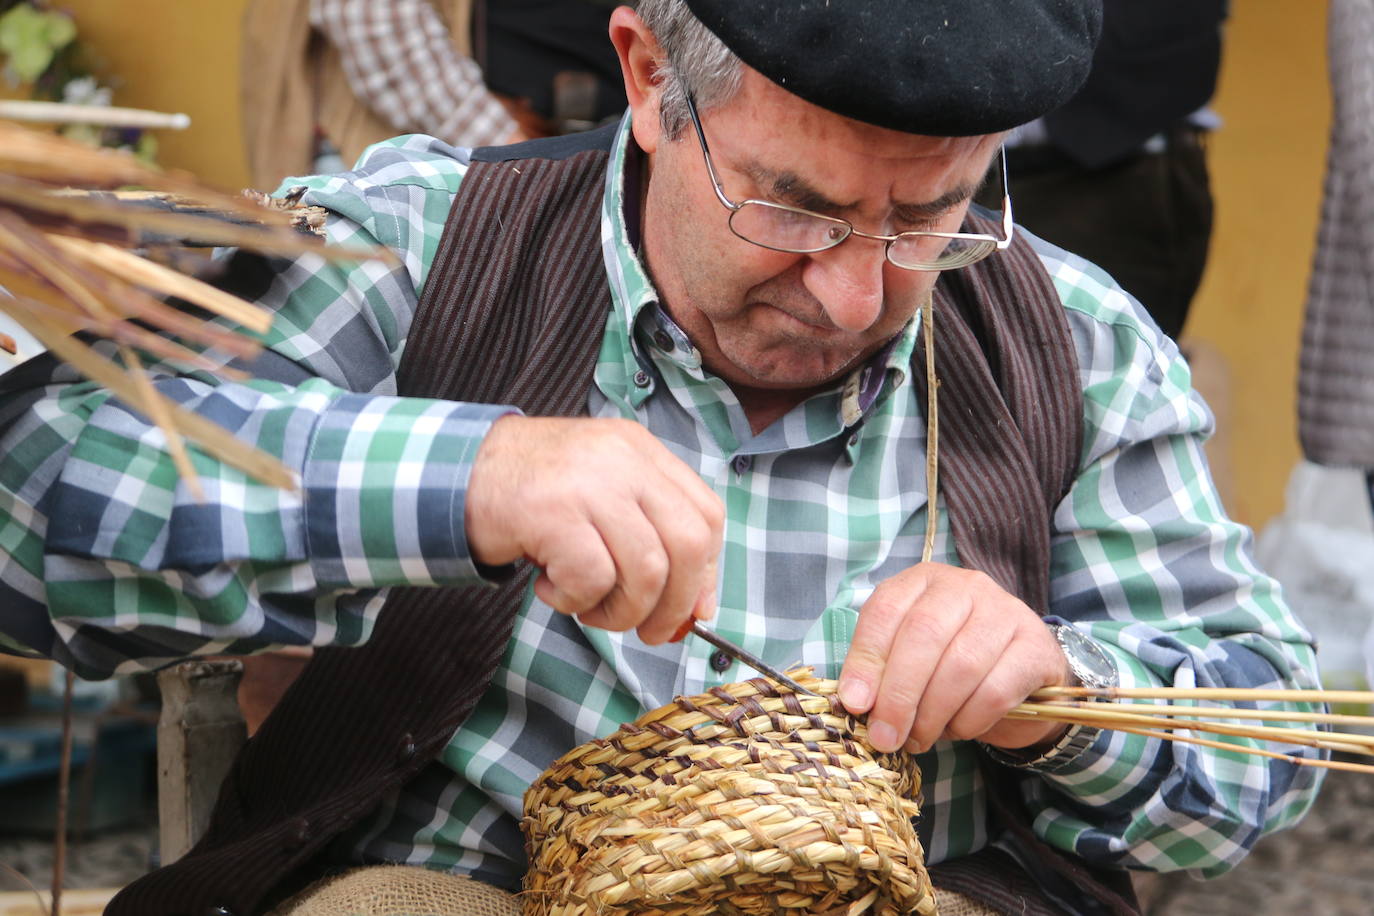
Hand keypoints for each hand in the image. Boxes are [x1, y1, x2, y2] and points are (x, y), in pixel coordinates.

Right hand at [465, 416, 723, 643]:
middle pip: (689, 544)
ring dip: (621, 610)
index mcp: (641, 451)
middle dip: (675, 603)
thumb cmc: (533, 497)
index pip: (707, 514)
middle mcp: (623, 459)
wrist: (454, 473)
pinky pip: (593, 578)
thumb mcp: (600, 498)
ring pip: (646, 569)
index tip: (691, 609)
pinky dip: (576, 601)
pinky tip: (551, 588)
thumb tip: (696, 609)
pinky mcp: (554, 511)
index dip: (707, 572)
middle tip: (647, 631)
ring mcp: (589, 483)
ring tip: (586, 606)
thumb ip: (650, 538)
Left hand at [837, 563, 1070, 753]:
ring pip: (960, 665)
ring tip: (919, 739)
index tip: (855, 705)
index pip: (885, 610)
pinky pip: (995, 691)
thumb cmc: (949, 665)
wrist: (1020, 677)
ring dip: (932, 714)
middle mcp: (965, 586)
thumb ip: (880, 671)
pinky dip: (969, 720)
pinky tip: (959, 728)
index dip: (866, 660)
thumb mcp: (908, 659)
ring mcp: (1005, 612)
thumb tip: (855, 702)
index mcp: (922, 582)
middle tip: (886, 736)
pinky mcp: (1035, 648)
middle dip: (899, 694)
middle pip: (924, 634)